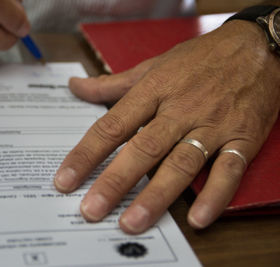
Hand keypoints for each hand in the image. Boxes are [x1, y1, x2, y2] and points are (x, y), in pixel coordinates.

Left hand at [54, 20, 279, 233]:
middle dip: (115, 182)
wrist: (256, 47)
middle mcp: (180, 110)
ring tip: (132, 222)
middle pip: (143, 149)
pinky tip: (198, 219)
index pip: (112, 126)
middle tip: (91, 210)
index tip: (65, 180)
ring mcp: (212, 125)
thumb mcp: (153, 65)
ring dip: (156, 196)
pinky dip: (215, 194)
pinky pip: (229, 169)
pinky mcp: (243, 138)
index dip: (86, 154)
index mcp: (154, 90)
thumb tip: (76, 87)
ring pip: (181, 164)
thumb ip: (112, 84)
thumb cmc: (199, 58)